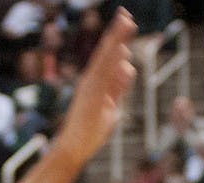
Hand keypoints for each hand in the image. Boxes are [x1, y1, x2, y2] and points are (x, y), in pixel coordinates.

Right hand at [55, 10, 136, 164]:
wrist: (73, 147)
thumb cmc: (91, 129)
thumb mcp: (112, 105)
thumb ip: (120, 87)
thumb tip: (129, 67)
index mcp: (96, 81)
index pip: (109, 55)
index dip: (118, 38)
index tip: (127, 20)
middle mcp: (92, 80)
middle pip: (106, 52)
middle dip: (117, 33)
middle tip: (126, 14)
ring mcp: (91, 88)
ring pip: (105, 60)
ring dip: (116, 41)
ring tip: (126, 23)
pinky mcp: (92, 98)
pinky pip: (104, 79)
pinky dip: (112, 64)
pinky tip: (122, 51)